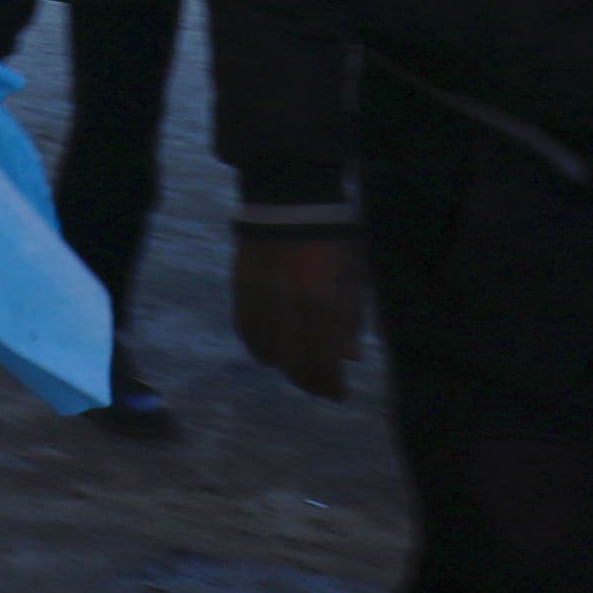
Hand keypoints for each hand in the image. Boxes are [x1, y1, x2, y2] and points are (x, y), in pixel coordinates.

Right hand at [232, 234, 364, 399]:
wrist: (290, 198)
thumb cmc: (334, 237)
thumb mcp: (353, 276)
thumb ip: (351, 318)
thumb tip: (349, 357)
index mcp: (320, 299)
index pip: (322, 360)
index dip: (330, 384)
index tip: (339, 394)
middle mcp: (285, 303)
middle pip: (291, 363)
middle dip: (307, 381)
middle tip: (320, 387)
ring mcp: (257, 296)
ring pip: (265, 350)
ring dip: (284, 365)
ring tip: (298, 366)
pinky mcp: (239, 287)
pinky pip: (246, 330)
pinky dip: (259, 346)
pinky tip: (272, 349)